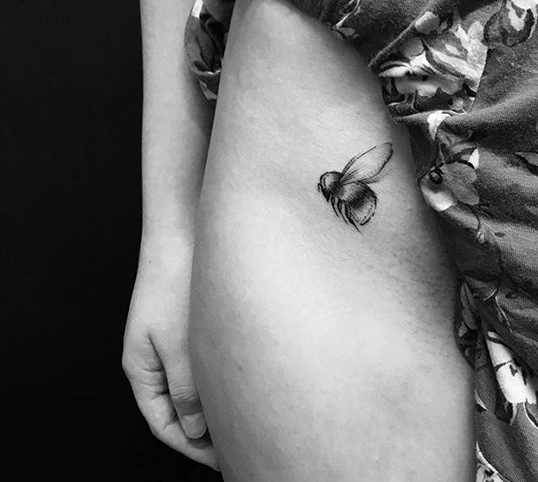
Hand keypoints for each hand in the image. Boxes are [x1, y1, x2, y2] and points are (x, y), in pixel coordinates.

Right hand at [122, 232, 216, 468]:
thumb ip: (186, 390)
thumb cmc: (174, 285)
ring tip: (242, 418)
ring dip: (212, 405)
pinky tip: (238, 383)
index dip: (191, 446)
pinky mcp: (187, 328)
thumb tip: (197, 429)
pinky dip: (215, 380)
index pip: (163, 423)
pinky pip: (199, 366)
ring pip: (189, 388)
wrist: (181, 234)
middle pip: (175, 409)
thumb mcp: (179, 345)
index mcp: (140, 369)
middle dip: (203, 431)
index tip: (221, 459)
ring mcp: (169, 343)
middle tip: (237, 444)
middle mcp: (152, 360)